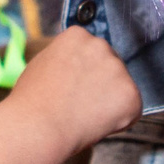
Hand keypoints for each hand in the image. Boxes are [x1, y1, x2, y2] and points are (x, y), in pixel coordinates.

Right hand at [6, 26, 141, 148]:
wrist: (38, 127)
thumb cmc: (32, 101)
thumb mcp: (42, 64)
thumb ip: (65, 58)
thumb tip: (77, 63)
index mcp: (78, 35)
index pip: (91, 52)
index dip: (82, 73)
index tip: (70, 87)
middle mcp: (102, 46)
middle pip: (109, 66)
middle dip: (100, 84)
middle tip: (78, 105)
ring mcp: (118, 69)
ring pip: (121, 88)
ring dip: (109, 102)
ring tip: (83, 116)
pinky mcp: (131, 94)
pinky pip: (131, 110)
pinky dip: (119, 121)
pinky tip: (96, 124)